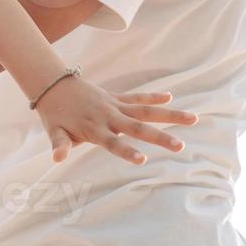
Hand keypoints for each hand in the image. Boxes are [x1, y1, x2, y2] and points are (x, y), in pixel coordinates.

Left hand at [34, 78, 196, 164]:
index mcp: (94, 129)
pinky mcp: (116, 98)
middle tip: (180, 146)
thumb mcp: (54, 132)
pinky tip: (170, 97)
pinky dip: (152, 97)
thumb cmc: (55, 115)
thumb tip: (56, 158)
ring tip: (193, 118)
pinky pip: (137, 98)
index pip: (112, 143)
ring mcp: (114, 106)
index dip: (126, 151)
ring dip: (168, 114)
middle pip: (136, 128)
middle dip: (158, 137)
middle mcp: (108, 117)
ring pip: (145, 110)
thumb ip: (60, 145)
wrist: (52, 85)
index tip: (142, 160)